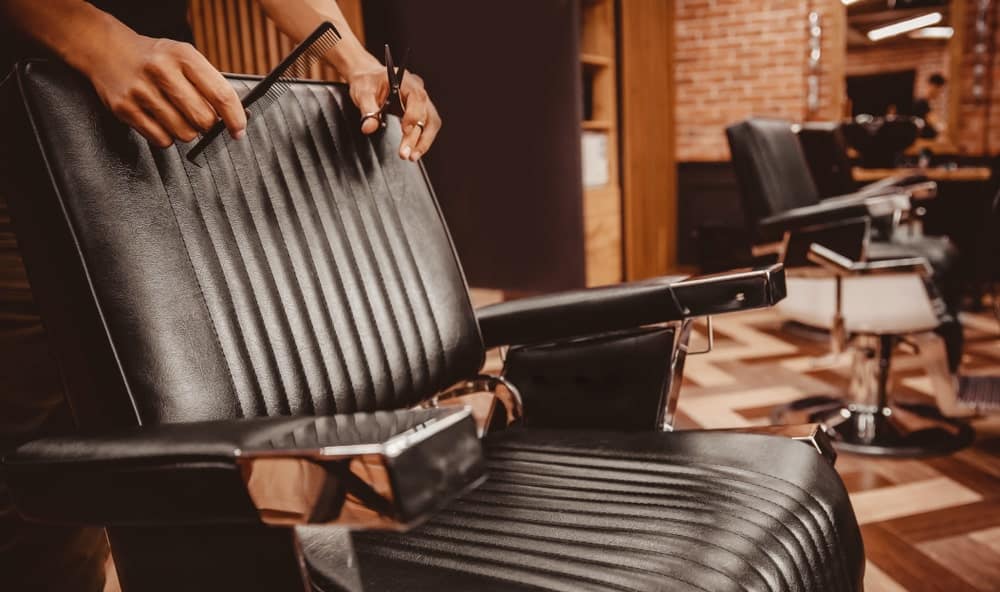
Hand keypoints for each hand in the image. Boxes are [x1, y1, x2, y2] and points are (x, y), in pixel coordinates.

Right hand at [82, 32, 246, 147]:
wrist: (107, 50)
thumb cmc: (154, 58)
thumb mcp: (184, 57)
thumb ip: (210, 84)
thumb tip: (235, 117)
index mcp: (183, 56)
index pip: (221, 94)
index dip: (235, 118)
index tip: (238, 130)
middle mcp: (162, 71)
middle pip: (203, 119)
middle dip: (207, 126)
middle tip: (201, 119)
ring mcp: (141, 91)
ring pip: (184, 134)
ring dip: (186, 131)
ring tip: (176, 115)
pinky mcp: (126, 109)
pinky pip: (162, 140)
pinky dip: (166, 136)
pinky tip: (160, 120)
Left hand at [347, 64, 441, 160]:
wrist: (368, 80)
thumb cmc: (367, 82)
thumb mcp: (362, 93)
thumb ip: (367, 108)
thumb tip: (369, 127)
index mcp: (406, 81)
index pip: (418, 98)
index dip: (414, 115)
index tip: (405, 131)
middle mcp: (418, 91)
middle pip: (427, 114)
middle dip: (418, 137)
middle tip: (406, 154)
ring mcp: (421, 102)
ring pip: (431, 123)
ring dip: (423, 142)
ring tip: (412, 157)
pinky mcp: (420, 112)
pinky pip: (427, 127)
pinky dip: (421, 141)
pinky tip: (414, 151)